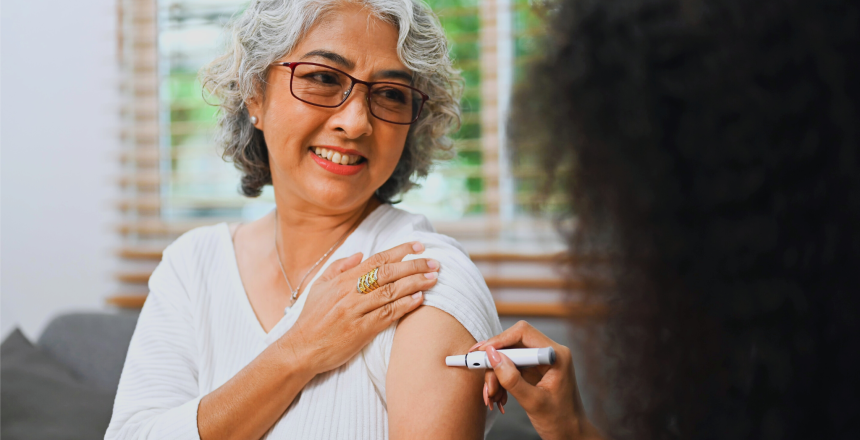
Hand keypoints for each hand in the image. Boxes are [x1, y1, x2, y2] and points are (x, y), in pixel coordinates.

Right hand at [279, 241, 438, 374]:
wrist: (301, 349)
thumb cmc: (312, 319)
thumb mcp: (320, 287)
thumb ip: (339, 267)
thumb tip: (361, 254)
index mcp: (342, 280)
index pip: (376, 260)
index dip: (400, 251)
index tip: (419, 246)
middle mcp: (349, 292)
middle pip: (388, 273)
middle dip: (414, 265)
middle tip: (435, 262)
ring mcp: (355, 311)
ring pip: (390, 292)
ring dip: (415, 283)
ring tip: (433, 278)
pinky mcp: (360, 330)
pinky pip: (387, 314)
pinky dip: (405, 305)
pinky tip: (420, 299)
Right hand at [475, 321, 601, 439]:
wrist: (570, 434)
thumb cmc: (561, 420)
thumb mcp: (534, 402)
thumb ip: (512, 379)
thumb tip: (492, 356)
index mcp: (556, 355)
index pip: (523, 333)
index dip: (500, 340)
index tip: (482, 353)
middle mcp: (547, 353)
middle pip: (512, 344)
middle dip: (495, 364)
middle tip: (487, 385)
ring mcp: (539, 361)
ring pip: (507, 357)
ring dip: (495, 376)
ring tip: (493, 397)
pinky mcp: (532, 370)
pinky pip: (509, 368)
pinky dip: (500, 381)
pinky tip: (499, 397)